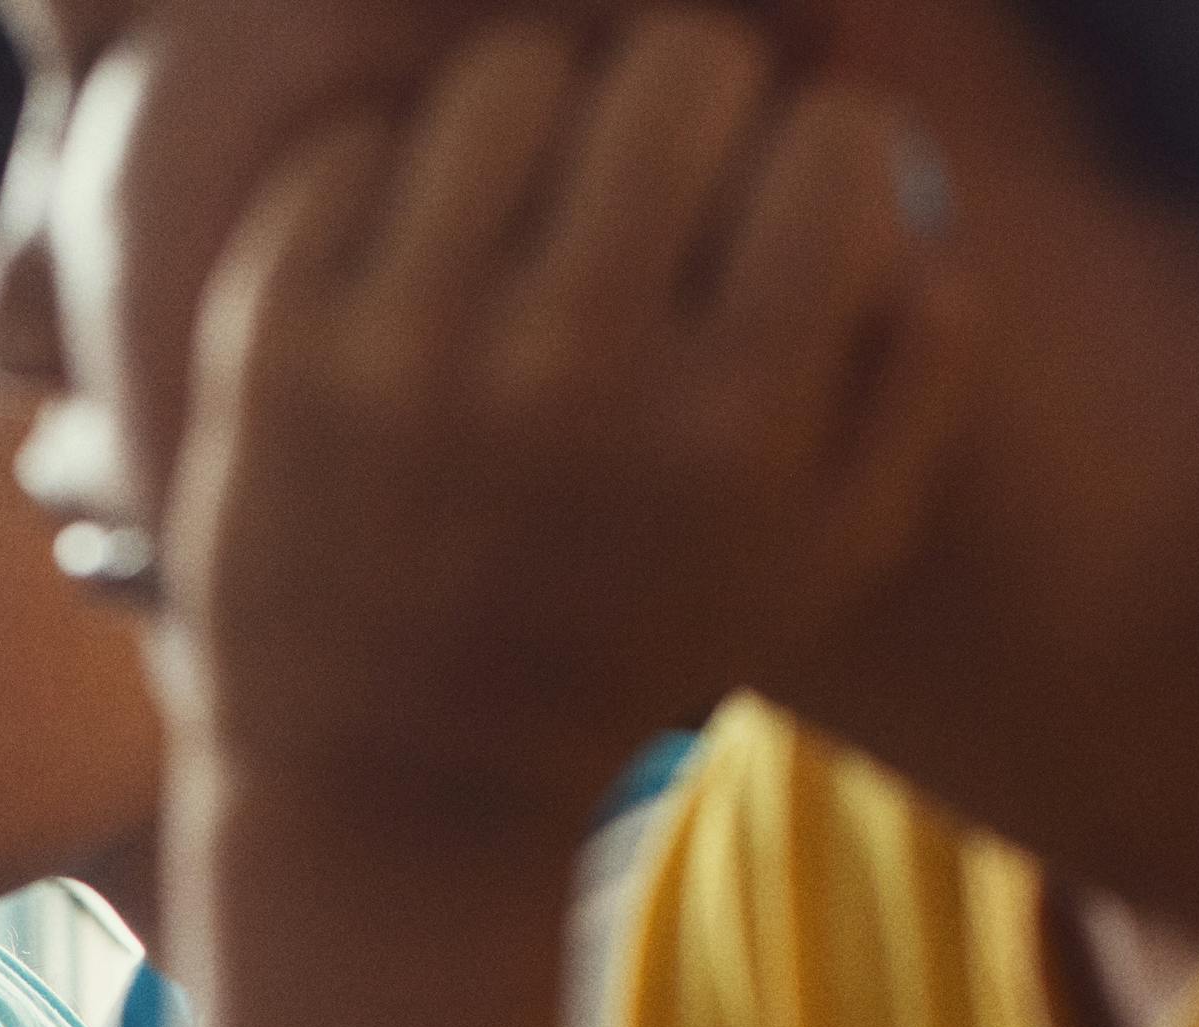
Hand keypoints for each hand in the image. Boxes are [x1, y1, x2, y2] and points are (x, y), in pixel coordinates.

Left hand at [155, 8, 965, 826]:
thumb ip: (909, 386)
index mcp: (731, 425)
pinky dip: (399, 171)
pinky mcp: (277, 341)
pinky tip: (419, 239)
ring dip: (540, 110)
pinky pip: (358, 145)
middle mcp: (574, 370)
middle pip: (675, 67)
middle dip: (690, 94)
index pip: (829, 141)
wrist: (397, 782)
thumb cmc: (629, 651)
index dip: (820, 144)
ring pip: (507, 74)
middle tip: (661, 153)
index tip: (783, 182)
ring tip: (536, 183)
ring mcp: (410, 349)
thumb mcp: (817, 563)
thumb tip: (921, 203)